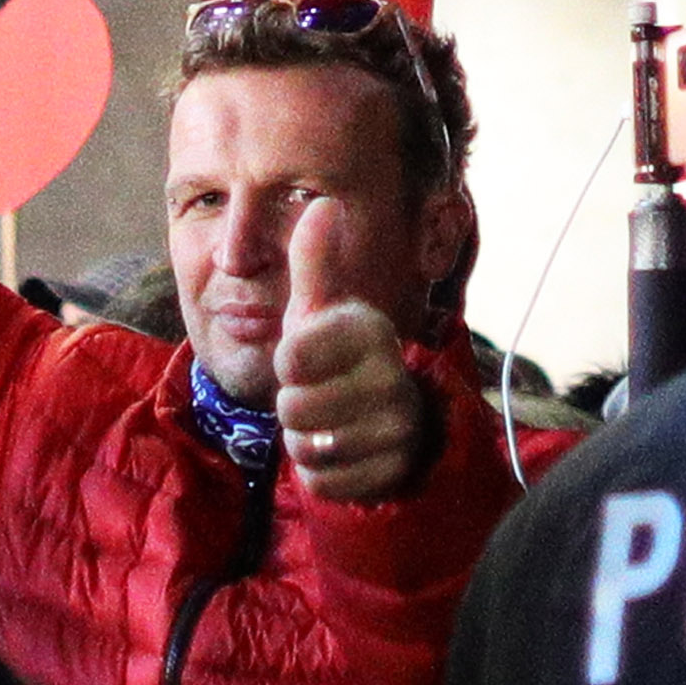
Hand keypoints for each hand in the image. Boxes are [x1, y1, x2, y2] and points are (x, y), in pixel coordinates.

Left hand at [274, 197, 426, 503]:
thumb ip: (315, 262)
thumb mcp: (319, 310)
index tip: (306, 358)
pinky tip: (341, 454)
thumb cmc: (337, 357)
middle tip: (318, 396)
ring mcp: (398, 427)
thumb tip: (322, 202)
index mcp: (370, 331)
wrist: (383, 417)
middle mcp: (392, 376)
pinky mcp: (393, 471)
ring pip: (309, 446)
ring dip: (305, 441)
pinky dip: (320, 474)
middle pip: (295, 407)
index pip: (293, 356)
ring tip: (329, 423)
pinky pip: (323, 482)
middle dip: (294, 407)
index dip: (287, 363)